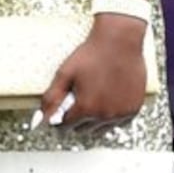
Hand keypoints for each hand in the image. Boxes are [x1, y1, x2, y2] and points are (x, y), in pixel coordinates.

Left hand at [34, 17, 148, 129]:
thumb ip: (50, 99)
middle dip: (76, 120)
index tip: (61, 110)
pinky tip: (106, 100)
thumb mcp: (64, 74)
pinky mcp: (133, 109)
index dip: (59, 118)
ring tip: (92, 98)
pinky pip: (118, 123)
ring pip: (100, 130)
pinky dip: (111, 117)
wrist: (119, 41)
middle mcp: (104, 115)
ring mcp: (121, 114)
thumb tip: (40, 119)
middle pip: (82, 130)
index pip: (65, 127)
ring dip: (93, 120)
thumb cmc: (92, 55)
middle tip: (76, 101)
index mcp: (85, 108)